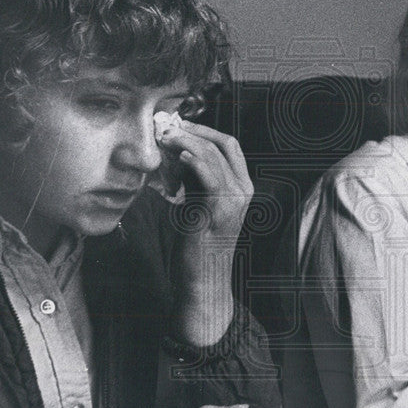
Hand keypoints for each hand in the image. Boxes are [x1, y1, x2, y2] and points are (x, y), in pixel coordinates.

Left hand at [157, 122, 253, 345]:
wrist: (204, 283)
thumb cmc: (198, 247)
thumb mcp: (199, 206)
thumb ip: (195, 182)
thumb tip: (176, 155)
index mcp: (242, 188)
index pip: (229, 145)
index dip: (204, 129)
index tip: (179, 124)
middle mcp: (243, 192)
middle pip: (222, 145)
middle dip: (192, 130)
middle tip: (165, 126)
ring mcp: (233, 201)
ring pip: (214, 155)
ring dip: (186, 140)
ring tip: (164, 136)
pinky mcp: (218, 211)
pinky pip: (209, 175)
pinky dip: (193, 159)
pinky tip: (176, 154)